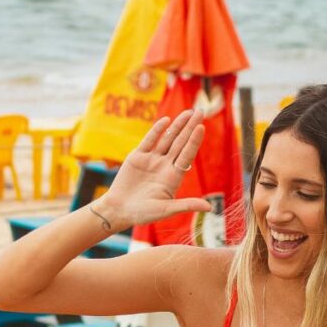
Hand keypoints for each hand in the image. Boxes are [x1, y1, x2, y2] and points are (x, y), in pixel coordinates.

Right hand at [96, 109, 212, 229]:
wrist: (117, 210)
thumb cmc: (142, 214)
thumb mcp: (165, 210)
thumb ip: (186, 205)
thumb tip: (210, 208)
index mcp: (173, 177)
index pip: (187, 155)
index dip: (194, 142)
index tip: (201, 128)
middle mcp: (164, 166)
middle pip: (180, 143)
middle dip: (190, 127)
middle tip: (201, 112)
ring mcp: (151, 160)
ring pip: (167, 139)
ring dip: (177, 126)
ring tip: (188, 112)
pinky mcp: (137, 157)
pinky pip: (149, 141)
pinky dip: (157, 131)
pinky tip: (166, 120)